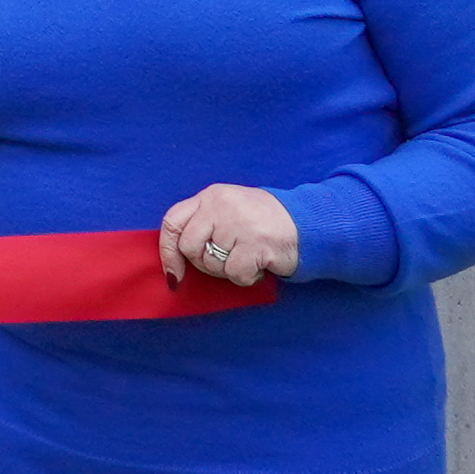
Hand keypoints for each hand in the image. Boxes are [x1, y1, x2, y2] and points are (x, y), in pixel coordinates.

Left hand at [158, 183, 298, 289]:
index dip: (167, 251)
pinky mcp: (256, 242)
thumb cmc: (262, 222)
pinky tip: (260, 264)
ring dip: (229, 270)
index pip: (172, 221)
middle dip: (205, 263)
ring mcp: (239, 222)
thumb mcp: (228, 211)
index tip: (174, 273)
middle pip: (189, 247)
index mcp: (211, 196)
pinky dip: (247, 277)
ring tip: (248, 256)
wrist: (307, 223)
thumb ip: (203, 225)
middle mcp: (221, 205)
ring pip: (212, 264)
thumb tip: (174, 260)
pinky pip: (235, 274)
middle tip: (229, 259)